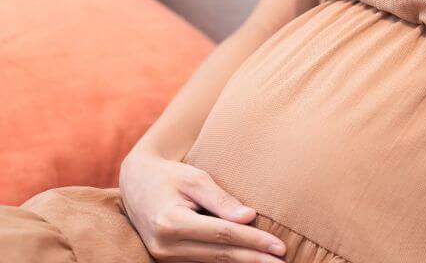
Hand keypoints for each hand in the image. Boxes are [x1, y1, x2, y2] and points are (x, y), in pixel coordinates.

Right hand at [119, 149, 286, 261]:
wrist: (136, 183)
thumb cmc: (170, 176)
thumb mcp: (196, 178)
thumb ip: (221, 200)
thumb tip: (249, 218)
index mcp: (172, 222)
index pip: (223, 235)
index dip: (253, 241)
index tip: (279, 246)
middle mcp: (165, 246)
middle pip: (220, 255)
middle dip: (254, 260)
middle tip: (283, 262)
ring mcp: (164, 257)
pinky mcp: (167, 260)